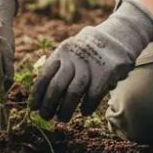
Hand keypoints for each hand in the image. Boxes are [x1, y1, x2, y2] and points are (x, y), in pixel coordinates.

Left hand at [30, 0, 152, 121]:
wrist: (119, 34)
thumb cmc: (91, 49)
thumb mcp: (72, 50)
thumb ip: (59, 66)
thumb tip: (41, 94)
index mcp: (63, 51)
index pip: (44, 75)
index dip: (37, 95)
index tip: (33, 108)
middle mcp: (75, 57)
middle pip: (57, 86)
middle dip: (49, 105)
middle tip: (46, 116)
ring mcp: (91, 64)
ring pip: (74, 92)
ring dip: (66, 109)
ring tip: (62, 118)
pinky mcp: (107, 71)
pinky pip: (93, 95)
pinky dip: (87, 106)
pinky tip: (84, 111)